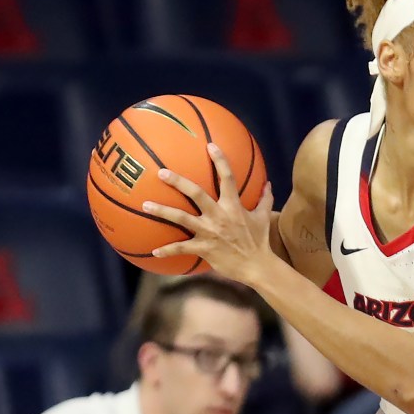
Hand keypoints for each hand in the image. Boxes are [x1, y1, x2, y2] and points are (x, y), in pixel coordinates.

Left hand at [142, 145, 276, 288]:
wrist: (257, 267)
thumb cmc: (260, 242)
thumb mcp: (264, 218)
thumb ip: (264, 199)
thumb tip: (268, 183)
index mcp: (234, 206)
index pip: (227, 178)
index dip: (220, 161)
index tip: (210, 146)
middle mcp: (219, 216)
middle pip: (196, 193)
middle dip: (178, 182)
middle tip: (161, 172)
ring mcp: (210, 232)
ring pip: (181, 218)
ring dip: (162, 211)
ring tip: (145, 205)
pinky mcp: (204, 248)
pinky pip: (181, 248)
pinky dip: (167, 250)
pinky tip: (154, 251)